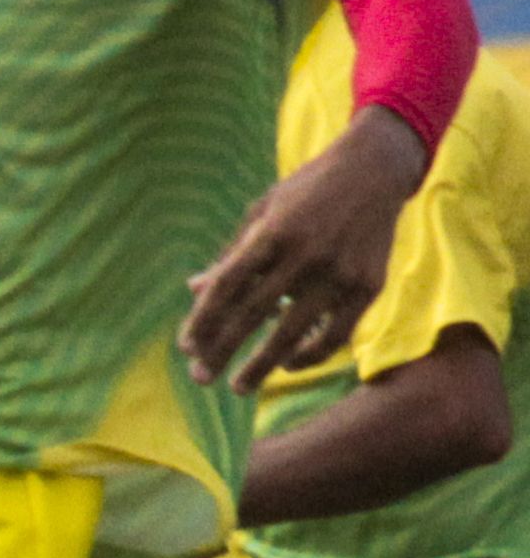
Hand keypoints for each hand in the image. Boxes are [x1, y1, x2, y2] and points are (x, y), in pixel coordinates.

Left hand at [185, 109, 428, 383]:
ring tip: (238, 387)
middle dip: (223, 350)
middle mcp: (305, 255)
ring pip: (293, 332)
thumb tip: (194, 291)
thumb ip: (231, 255)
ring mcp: (339, 272)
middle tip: (200, 379)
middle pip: (253, 314)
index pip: (227, 287)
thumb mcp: (262, 212)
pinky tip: (288, 364)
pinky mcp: (368, 285)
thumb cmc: (306, 191)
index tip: (184, 348)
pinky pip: (336, 334)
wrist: (374, 170)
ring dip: (263, 364)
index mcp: (272, 234)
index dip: (203, 320)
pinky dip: (311, 355)